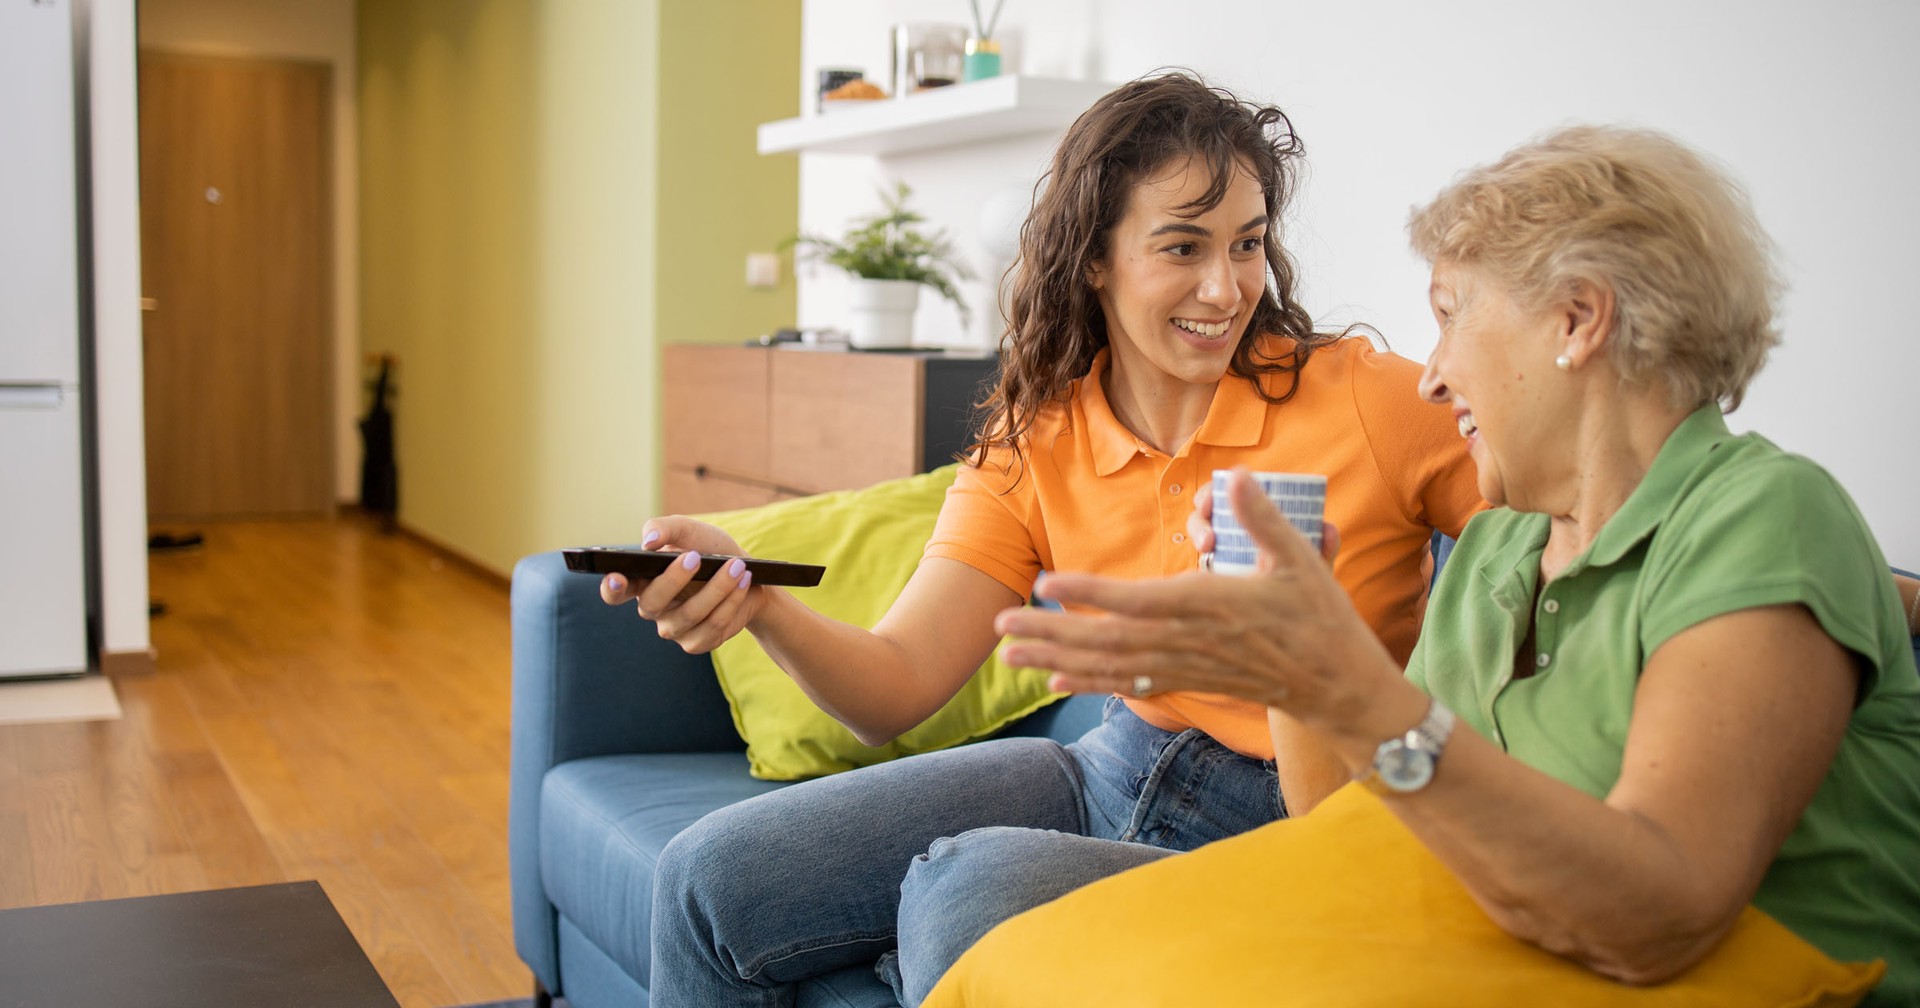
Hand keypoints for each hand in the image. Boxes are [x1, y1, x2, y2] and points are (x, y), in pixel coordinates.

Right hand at [598, 516, 764, 653]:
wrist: (745, 572)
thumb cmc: (708, 548)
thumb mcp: (688, 530)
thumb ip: (664, 528)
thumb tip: (648, 542)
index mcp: (641, 582)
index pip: (615, 592)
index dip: (612, 588)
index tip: (616, 577)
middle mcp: (653, 609)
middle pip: (653, 602)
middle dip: (675, 579)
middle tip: (696, 556)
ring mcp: (674, 629)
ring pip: (690, 614)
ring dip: (717, 588)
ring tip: (737, 566)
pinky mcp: (697, 642)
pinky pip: (712, 627)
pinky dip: (731, 602)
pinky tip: (743, 583)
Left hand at [995, 469, 1398, 729]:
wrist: (1336, 684)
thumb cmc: (1320, 618)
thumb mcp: (1302, 561)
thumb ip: (1264, 518)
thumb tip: (1238, 476)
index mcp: (1210, 606)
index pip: (1137, 600)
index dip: (1088, 592)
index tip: (1045, 583)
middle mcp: (1188, 641)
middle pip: (1106, 639)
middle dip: (1050, 633)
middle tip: (999, 625)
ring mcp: (1184, 666)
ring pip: (1109, 666)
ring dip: (1056, 659)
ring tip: (1009, 653)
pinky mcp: (1187, 681)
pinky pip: (1128, 685)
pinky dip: (1089, 681)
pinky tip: (1053, 680)